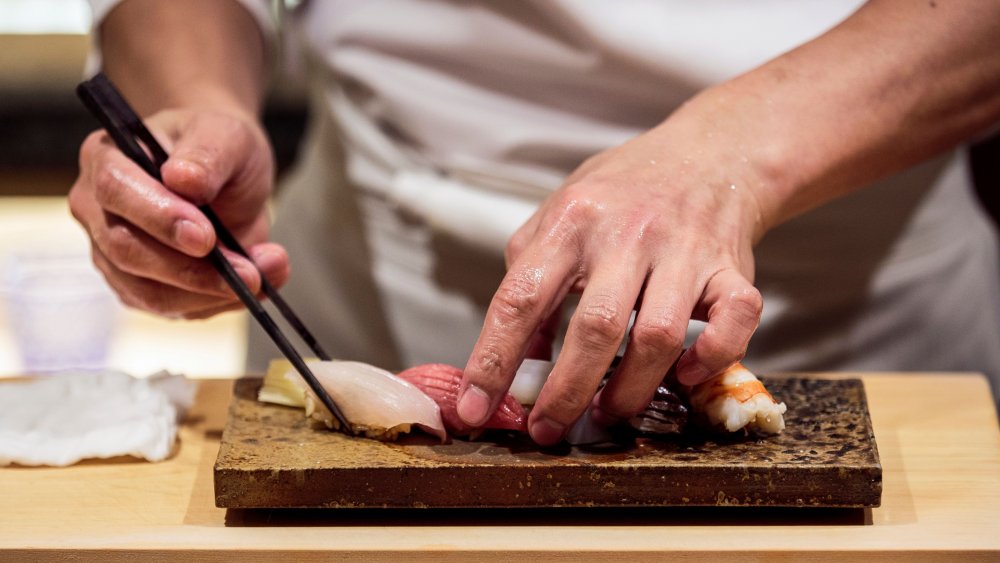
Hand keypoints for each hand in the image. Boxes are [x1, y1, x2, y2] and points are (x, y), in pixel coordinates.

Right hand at [69, 107, 288, 318]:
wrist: (227, 172)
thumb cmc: (218, 145)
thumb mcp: (225, 135)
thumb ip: (207, 154)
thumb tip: (184, 180)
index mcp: (106, 158)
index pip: (116, 190)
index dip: (159, 218)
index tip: (206, 237)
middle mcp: (97, 210)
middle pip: (126, 250)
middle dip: (192, 269)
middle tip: (250, 272)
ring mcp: (112, 253)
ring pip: (149, 291)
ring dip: (211, 293)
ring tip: (266, 275)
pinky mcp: (139, 286)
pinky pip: (173, 308)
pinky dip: (217, 303)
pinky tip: (254, 287)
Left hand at [457, 105, 766, 445]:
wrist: (708, 154)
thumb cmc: (622, 193)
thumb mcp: (559, 217)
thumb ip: (531, 280)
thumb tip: (518, 362)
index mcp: (571, 222)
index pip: (520, 297)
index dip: (493, 359)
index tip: (474, 408)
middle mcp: (627, 233)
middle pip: (595, 326)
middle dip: (565, 392)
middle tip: (547, 430)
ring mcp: (684, 250)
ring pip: (659, 335)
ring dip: (630, 390)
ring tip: (607, 411)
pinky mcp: (732, 268)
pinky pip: (735, 322)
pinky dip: (711, 358)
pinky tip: (685, 375)